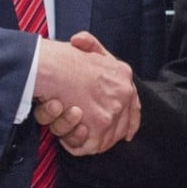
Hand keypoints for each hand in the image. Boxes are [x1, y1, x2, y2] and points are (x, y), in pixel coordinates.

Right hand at [33, 31, 140, 154]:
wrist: (53, 67)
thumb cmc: (61, 58)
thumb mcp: (82, 44)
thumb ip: (88, 44)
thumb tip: (80, 41)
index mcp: (122, 75)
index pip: (133, 105)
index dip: (129, 121)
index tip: (127, 134)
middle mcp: (124, 92)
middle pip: (120, 127)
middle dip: (100, 133)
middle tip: (79, 128)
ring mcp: (114, 110)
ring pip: (104, 139)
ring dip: (81, 136)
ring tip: (65, 122)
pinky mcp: (101, 125)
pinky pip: (90, 146)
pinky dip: (74, 143)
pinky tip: (64, 132)